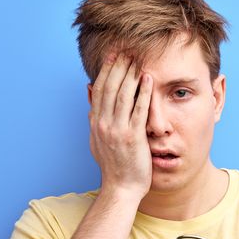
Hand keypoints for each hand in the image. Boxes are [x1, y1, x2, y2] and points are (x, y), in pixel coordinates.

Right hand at [88, 52, 153, 198]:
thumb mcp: (97, 138)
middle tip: (127, 49)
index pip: (99, 89)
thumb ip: (95, 115)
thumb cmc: (114, 165)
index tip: (113, 54)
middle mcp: (103, 123)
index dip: (106, 70)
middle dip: (118, 66)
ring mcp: (117, 130)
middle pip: (110, 87)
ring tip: (138, 58)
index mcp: (96, 122)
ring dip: (130, 74)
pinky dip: (143, 93)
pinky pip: (139, 110)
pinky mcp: (133, 137)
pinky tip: (148, 79)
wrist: (121, 188)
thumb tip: (89, 91)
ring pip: (123, 95)